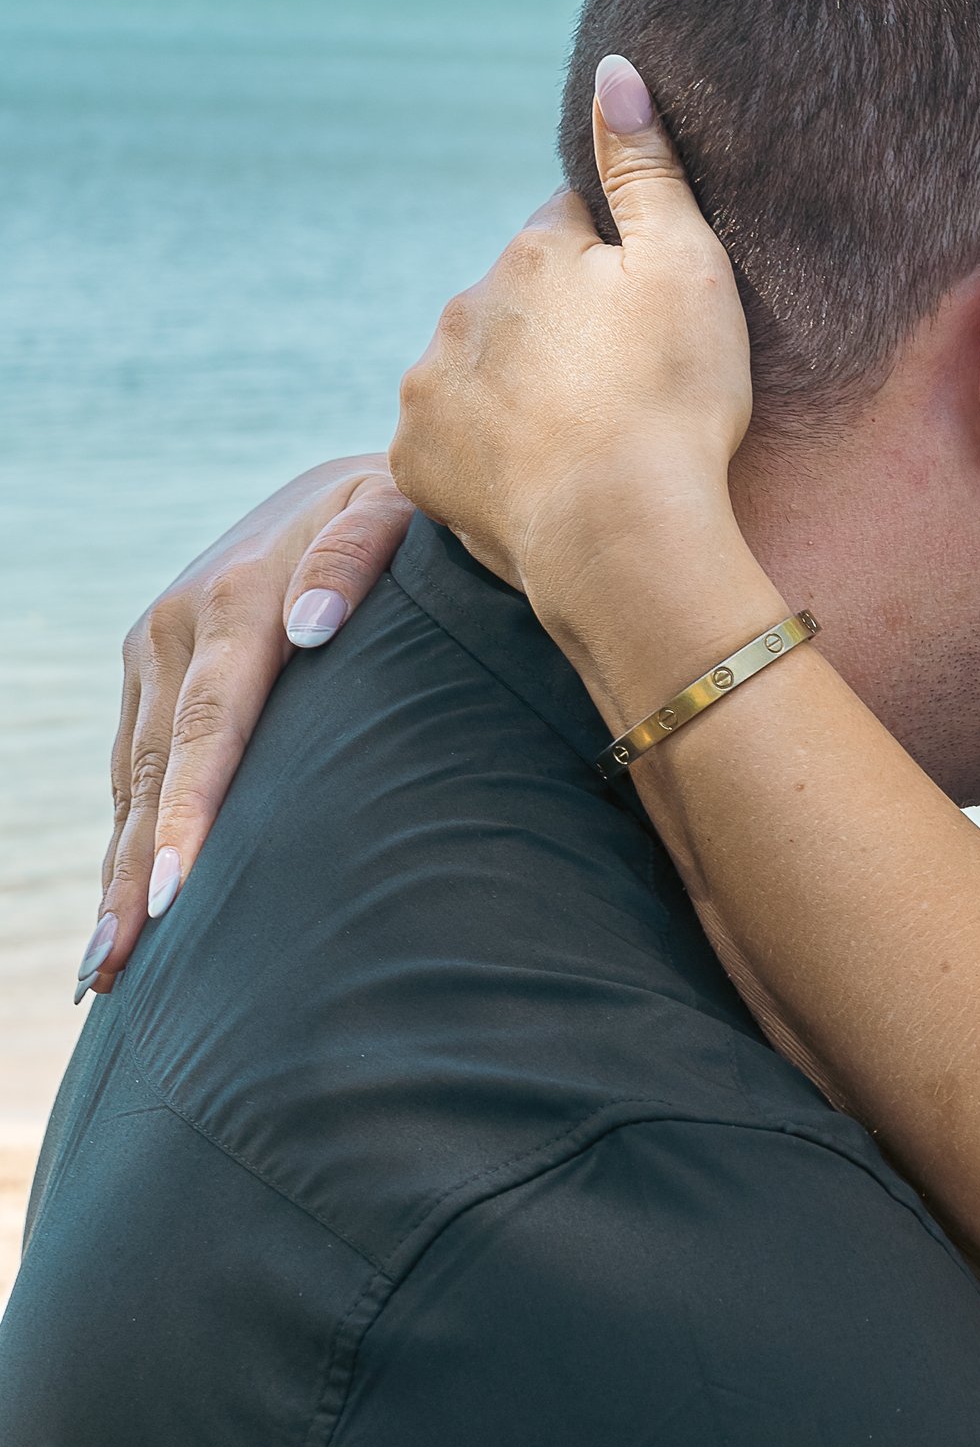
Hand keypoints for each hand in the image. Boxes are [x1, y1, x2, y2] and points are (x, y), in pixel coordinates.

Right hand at [89, 457, 410, 995]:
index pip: (208, 726)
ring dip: (119, 866)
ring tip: (109, 964)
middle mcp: (179, 623)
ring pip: (134, 774)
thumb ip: (358, 558)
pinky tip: (128, 896)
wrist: (357, 480)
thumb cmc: (404, 514)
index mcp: (236, 597)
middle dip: (133, 871)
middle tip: (118, 966)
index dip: (191, 813)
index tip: (176, 895)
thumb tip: (312, 628)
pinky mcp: (155, 664)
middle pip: (155, 767)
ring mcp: (158, 645)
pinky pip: (136, 760)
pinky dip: (130, 830)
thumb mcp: (395, 510)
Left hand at [391, 56, 755, 669]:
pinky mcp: (416, 462)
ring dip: (524, 386)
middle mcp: (463, 308)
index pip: (573, 228)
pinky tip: (544, 471)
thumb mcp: (688, 262)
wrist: (622, 537)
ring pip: (484, 366)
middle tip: (628, 383)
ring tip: (588, 435)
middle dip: (564, 326)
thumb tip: (613, 66)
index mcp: (530, 252)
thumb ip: (645, 163)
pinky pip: (456, 439)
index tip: (651, 316)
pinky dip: (493, 449)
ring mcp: (431, 388)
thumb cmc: (673, 397)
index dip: (619, 266)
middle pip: (522, 300)